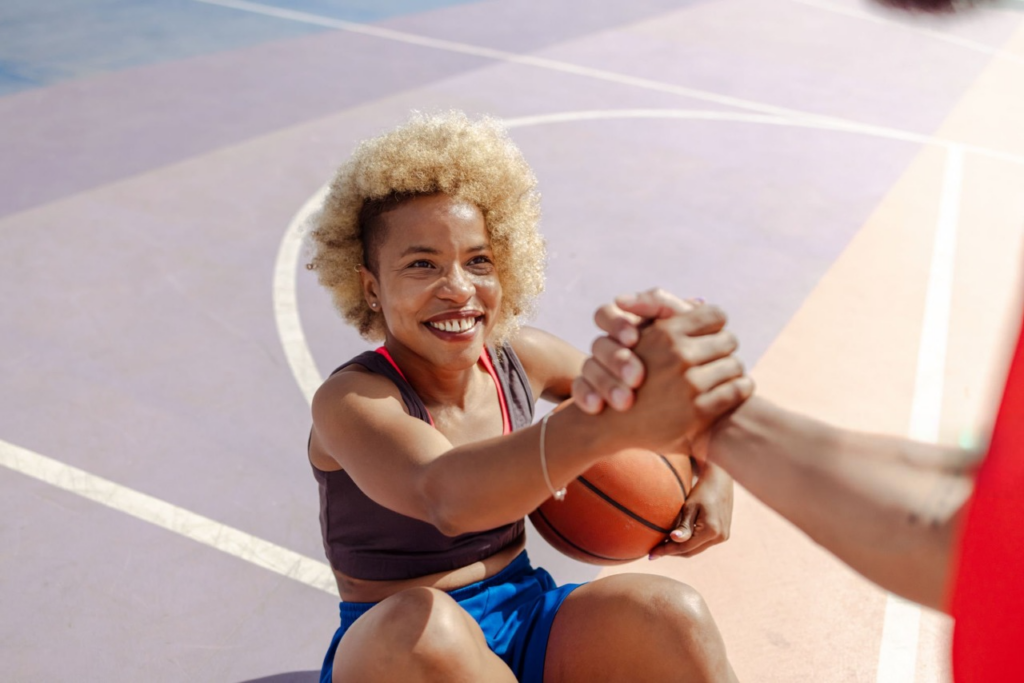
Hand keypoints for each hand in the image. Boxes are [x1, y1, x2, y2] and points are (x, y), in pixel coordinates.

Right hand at [573, 289, 697, 413]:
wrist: (694, 395)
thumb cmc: (694, 351)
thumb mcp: (682, 327)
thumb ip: (662, 305)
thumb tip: (632, 299)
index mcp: (625, 325)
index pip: (606, 315)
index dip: (617, 325)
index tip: (634, 339)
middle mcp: (609, 345)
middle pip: (599, 344)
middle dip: (617, 359)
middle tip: (637, 377)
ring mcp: (599, 369)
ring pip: (589, 368)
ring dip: (605, 382)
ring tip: (625, 401)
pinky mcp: (592, 391)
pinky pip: (580, 391)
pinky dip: (586, 397)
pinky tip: (597, 407)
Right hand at [596, 306, 751, 450]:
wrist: (614, 424)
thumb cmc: (632, 374)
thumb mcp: (640, 336)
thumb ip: (660, 309)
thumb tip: (699, 301)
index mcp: (666, 332)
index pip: (715, 315)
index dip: (714, 327)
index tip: (709, 338)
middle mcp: (677, 356)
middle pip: (729, 340)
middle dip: (724, 349)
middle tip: (717, 359)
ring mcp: (688, 385)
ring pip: (736, 365)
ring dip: (733, 371)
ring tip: (723, 377)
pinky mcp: (699, 412)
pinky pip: (739, 389)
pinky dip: (741, 388)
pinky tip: (732, 391)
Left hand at [649, 461, 733, 558]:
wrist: (720, 480)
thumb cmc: (702, 491)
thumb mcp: (690, 507)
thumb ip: (683, 526)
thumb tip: (674, 539)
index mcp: (711, 530)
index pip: (684, 547)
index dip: (666, 551)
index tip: (650, 554)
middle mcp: (719, 537)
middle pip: (690, 552)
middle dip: (671, 552)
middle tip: (654, 552)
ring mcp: (722, 537)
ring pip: (696, 549)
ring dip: (680, 549)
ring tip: (662, 546)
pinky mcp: (722, 534)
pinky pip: (702, 544)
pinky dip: (689, 543)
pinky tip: (677, 540)